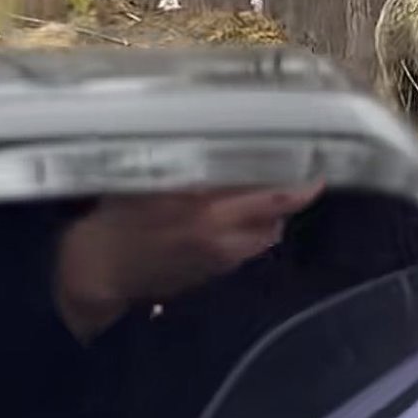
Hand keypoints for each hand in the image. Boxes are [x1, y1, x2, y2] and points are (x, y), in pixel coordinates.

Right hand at [54, 183, 323, 341]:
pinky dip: (249, 233)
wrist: (99, 271)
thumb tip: (219, 142)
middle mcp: (220, 235)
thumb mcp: (147, 180)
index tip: (317, 171)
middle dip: (288, 199)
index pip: (272, 197)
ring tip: (261, 197)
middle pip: (276, 218)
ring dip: (268, 218)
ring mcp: (220, 259)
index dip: (300, 186)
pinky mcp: (214, 274)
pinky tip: (234, 219)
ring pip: (265, 237)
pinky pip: (246, 251)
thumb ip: (187, 167)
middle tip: (295, 179)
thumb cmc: (116, 217)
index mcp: (205, 207)